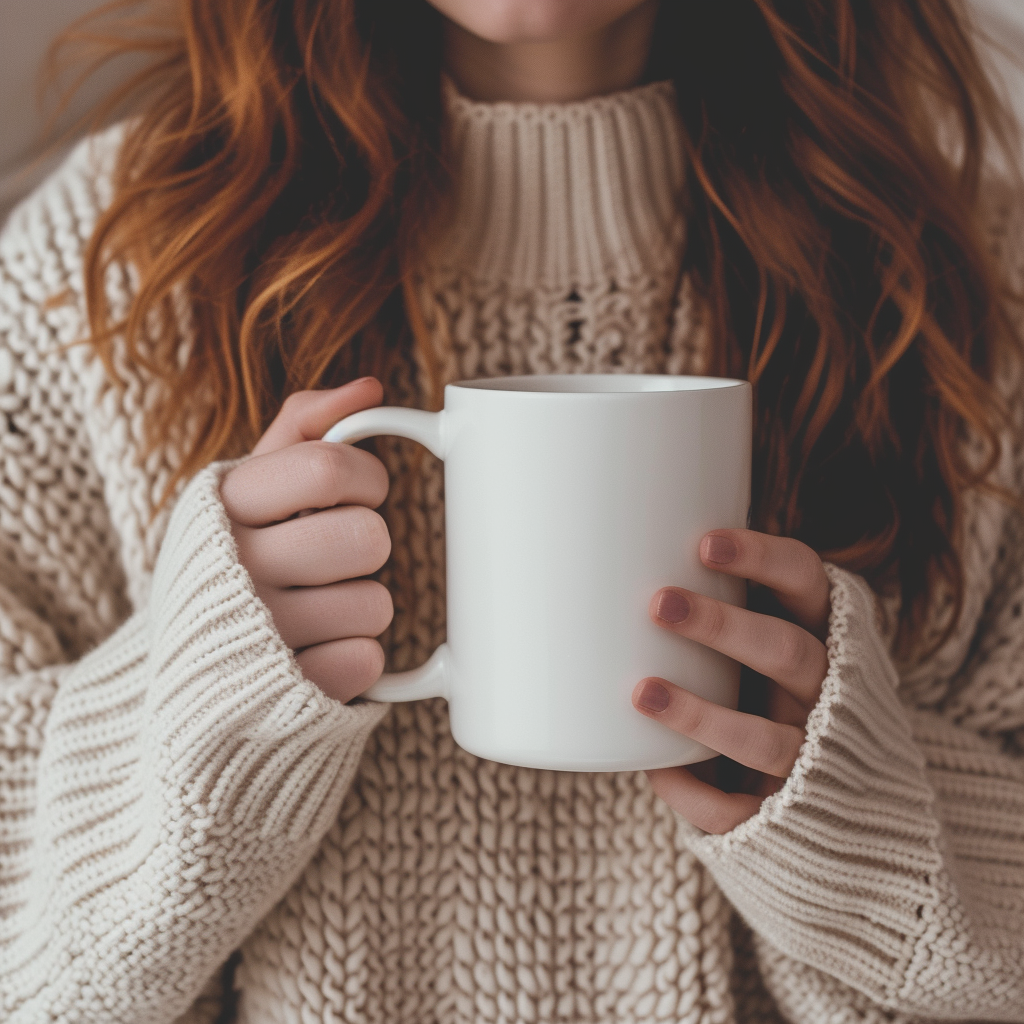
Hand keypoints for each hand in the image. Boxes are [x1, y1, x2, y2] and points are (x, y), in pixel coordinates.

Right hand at [220, 377, 392, 700]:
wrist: (177, 674)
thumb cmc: (229, 561)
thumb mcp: (245, 487)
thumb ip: (303, 429)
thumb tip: (369, 388)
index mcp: (224, 505)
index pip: (331, 467)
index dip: (366, 479)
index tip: (357, 494)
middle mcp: (233, 567)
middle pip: (367, 537)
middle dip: (367, 547)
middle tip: (333, 559)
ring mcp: (259, 635)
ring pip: (377, 603)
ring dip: (362, 607)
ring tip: (317, 610)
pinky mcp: (285, 694)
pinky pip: (367, 661)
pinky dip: (354, 658)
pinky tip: (315, 652)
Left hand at [631, 529, 830, 833]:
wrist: (842, 816)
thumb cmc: (776, 702)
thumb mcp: (770, 651)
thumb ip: (728, 611)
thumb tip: (616, 564)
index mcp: (824, 639)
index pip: (808, 583)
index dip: (765, 560)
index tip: (704, 543)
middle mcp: (830, 697)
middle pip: (790, 653)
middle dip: (723, 627)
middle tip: (659, 603)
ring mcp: (815, 762)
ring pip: (765, 738)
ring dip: (700, 714)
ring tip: (641, 692)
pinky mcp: (788, 819)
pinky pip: (737, 808)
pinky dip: (694, 790)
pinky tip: (655, 769)